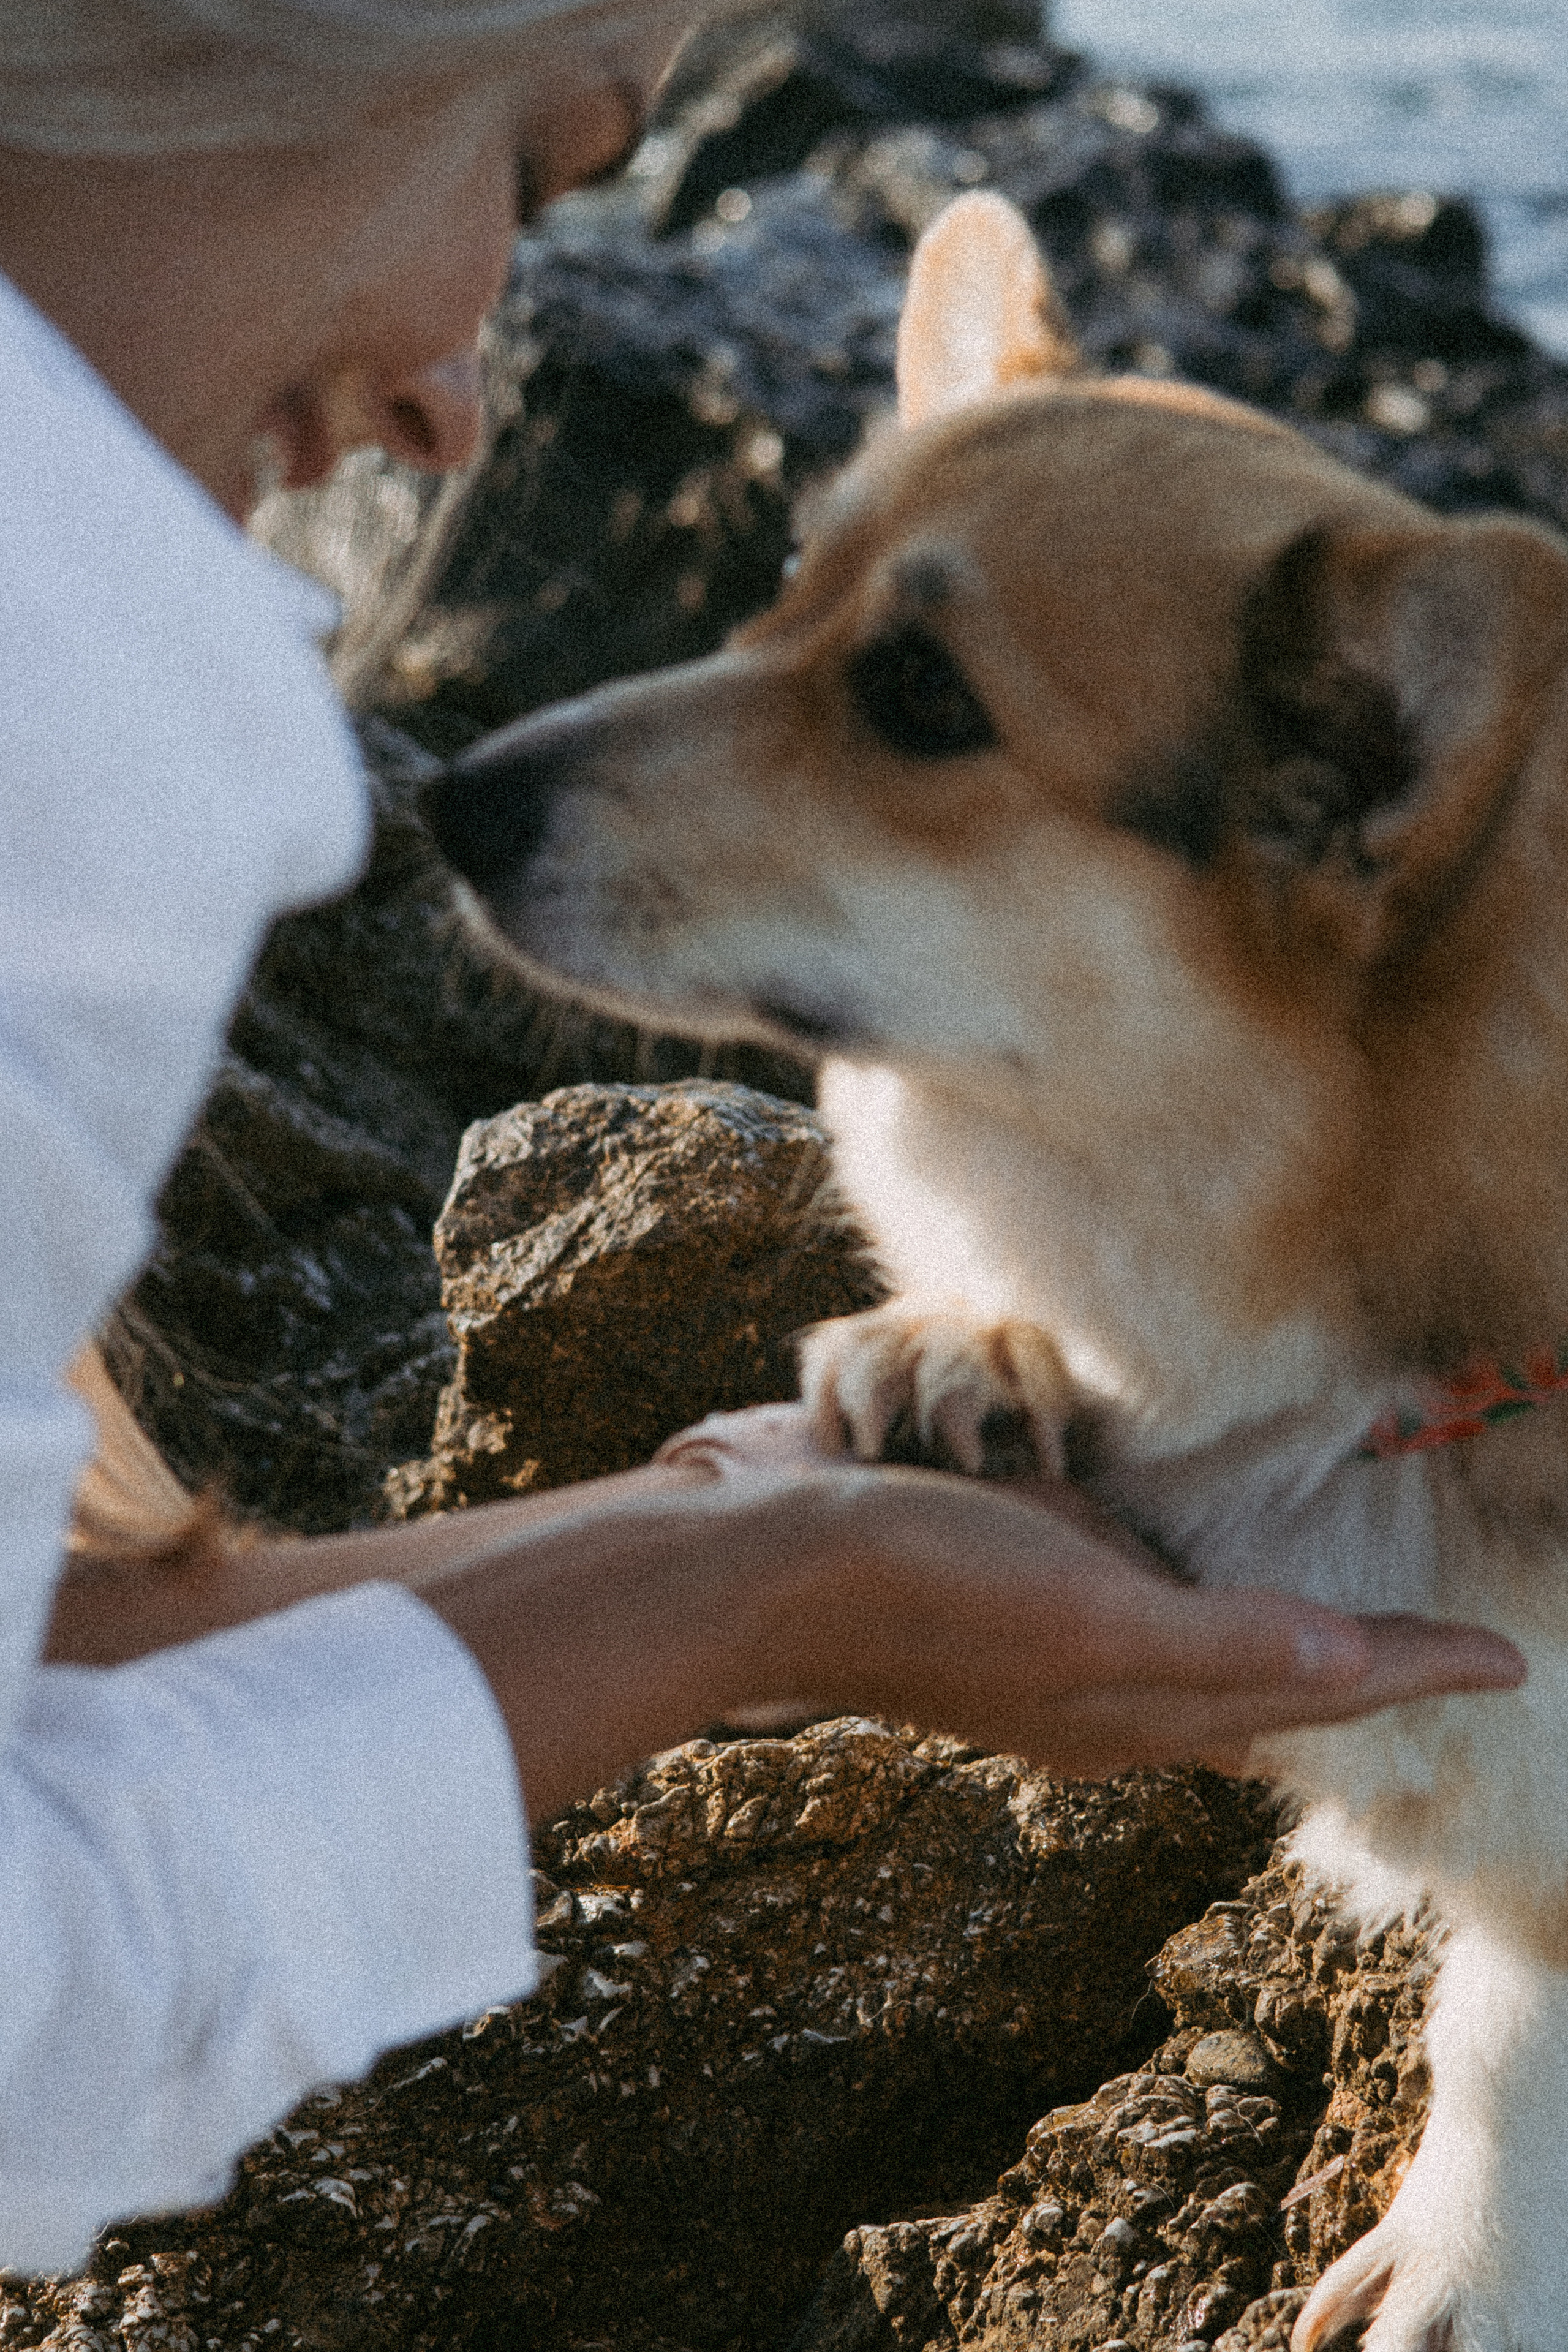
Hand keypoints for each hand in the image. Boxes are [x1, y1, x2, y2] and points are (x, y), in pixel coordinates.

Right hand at [655, 1404, 1526, 1777]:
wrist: (761, 1569)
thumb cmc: (921, 1581)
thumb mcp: (1080, 1607)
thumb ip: (1214, 1641)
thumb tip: (1347, 1665)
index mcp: (1137, 1701)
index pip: (1313, 1686)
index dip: (1414, 1669)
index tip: (1510, 1661)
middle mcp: (1108, 1689)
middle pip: (1274, 1689)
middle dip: (1367, 1674)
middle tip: (1448, 1657)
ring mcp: (1055, 1652)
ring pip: (1210, 1665)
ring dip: (1289, 1650)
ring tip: (1346, 1637)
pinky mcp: (1009, 1599)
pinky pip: (1141, 1623)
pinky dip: (1202, 1614)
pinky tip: (1190, 1587)